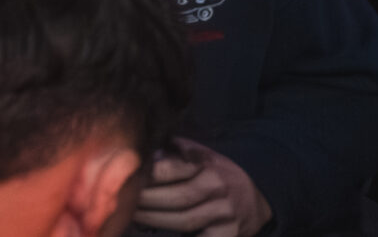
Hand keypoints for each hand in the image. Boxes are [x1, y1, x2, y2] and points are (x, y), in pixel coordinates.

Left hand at [135, 140, 269, 235]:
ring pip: (184, 220)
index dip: (145, 177)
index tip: (125, 179)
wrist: (255, 200)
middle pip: (176, 198)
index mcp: (206, 164)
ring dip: (153, 220)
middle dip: (145, 202)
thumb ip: (173, 150)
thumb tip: (141, 149)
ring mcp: (226, 213)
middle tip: (122, 202)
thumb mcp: (200, 155)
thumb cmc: (215, 174)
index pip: (170, 169)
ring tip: (131, 215)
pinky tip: (154, 232)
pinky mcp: (230, 234)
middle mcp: (218, 187)